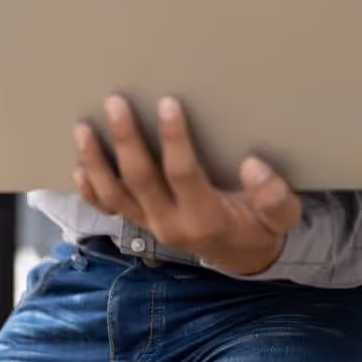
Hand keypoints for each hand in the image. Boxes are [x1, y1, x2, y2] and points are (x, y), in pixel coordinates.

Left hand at [73, 95, 300, 275]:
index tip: (168, 103)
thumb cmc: (262, 227)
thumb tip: (253, 165)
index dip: (174, 139)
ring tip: (83, 127)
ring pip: (114, 194)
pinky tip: (78, 164)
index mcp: (205, 217)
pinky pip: (107, 208)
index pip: (183, 174)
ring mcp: (150, 224)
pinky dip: (89, 188)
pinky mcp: (140, 222)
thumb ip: (274, 195)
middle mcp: (170, 222)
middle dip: (125, 139)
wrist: (243, 258)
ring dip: (96, 160)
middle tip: (116, 102)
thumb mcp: (282, 216)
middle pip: (139, 179)